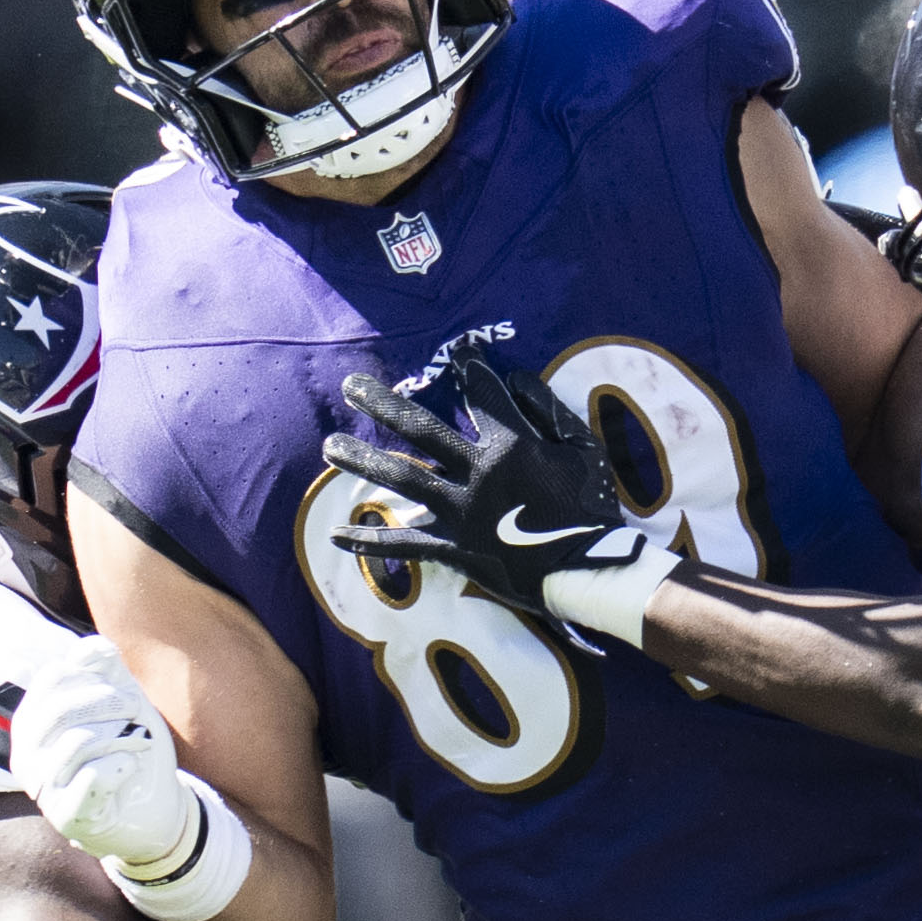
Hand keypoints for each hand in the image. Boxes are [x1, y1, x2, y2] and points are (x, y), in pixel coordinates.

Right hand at [10, 635, 194, 867]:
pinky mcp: (66, 818)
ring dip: (122, 736)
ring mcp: (43, 790)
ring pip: (77, 742)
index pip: (52, 679)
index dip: (94, 677)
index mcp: (32, 722)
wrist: (156, 808)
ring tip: (139, 742)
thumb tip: (91, 646)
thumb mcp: (123, 700)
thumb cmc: (130, 748)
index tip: (125, 690)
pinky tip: (128, 768)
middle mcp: (26, 756)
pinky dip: (121, 765)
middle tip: (138, 713)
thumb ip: (106, 669)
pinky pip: (92, 776)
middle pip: (61, 709)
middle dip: (110, 704)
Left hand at [322, 339, 644, 616]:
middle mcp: (477, 474)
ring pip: (403, 479)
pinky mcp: (456, 549)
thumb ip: (549, 409)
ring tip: (329, 446)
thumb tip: (515, 375)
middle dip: (383, 404)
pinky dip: (371, 541)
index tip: (457, 350)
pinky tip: (336, 533)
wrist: (590, 570)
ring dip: (363, 460)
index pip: (483, 394)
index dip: (470, 366)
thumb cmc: (593, 507)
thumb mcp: (583, 449)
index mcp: (511, 446)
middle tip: (350, 384)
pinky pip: (407, 545)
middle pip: (421, 430)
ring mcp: (462, 513)